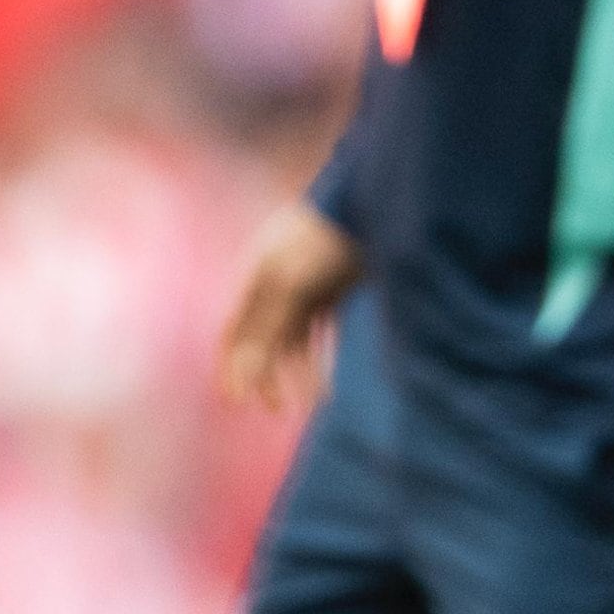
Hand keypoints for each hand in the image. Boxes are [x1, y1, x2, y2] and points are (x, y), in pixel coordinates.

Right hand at [218, 199, 364, 411]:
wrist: (381, 202)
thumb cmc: (329, 238)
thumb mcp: (291, 285)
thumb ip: (265, 331)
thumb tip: (241, 378)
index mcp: (257, 278)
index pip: (235, 332)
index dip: (232, 368)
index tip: (236, 403)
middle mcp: (277, 283)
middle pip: (264, 340)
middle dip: (269, 376)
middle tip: (279, 411)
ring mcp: (308, 284)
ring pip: (295, 340)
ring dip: (299, 372)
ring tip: (316, 402)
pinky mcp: (337, 288)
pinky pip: (321, 332)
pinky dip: (323, 357)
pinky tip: (331, 382)